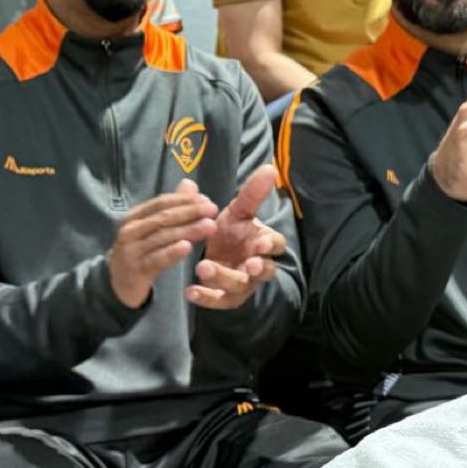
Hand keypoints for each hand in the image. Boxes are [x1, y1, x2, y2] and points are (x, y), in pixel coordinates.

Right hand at [108, 179, 217, 308]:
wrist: (120, 284)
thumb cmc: (141, 251)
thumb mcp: (153, 228)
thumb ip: (172, 207)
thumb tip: (190, 184)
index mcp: (134, 217)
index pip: (161, 203)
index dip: (184, 200)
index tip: (207, 200)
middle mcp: (130, 230)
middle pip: (163, 218)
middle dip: (190, 212)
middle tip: (213, 210)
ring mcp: (131, 251)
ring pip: (163, 237)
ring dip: (188, 230)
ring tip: (210, 226)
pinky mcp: (136, 270)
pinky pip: (157, 259)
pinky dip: (172, 252)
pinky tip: (188, 247)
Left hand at [187, 164, 285, 309]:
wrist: (217, 253)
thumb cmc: (233, 231)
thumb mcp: (239, 211)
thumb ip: (251, 193)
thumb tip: (269, 168)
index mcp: (263, 243)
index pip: (276, 245)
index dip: (269, 245)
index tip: (259, 243)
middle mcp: (256, 266)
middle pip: (262, 271)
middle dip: (256, 269)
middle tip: (247, 264)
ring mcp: (242, 284)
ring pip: (239, 286)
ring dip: (224, 278)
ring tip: (203, 268)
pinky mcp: (225, 297)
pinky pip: (218, 300)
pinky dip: (205, 297)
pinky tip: (190, 291)